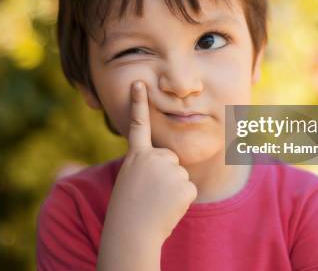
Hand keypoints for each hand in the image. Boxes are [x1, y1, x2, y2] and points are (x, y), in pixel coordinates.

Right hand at [103, 81, 197, 242]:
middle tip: (150, 193)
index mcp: (136, 157)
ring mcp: (170, 171)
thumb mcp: (130, 180)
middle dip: (166, 175)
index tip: (139, 83)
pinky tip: (167, 207)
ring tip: (156, 202)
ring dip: (172, 190)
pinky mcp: (185, 186)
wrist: (131, 233)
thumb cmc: (128, 209)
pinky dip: (181, 201)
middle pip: (170, 159)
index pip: (138, 125)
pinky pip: (189, 190)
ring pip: (181, 175)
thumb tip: (168, 161)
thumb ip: (146, 165)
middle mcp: (153, 158)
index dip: (138, 103)